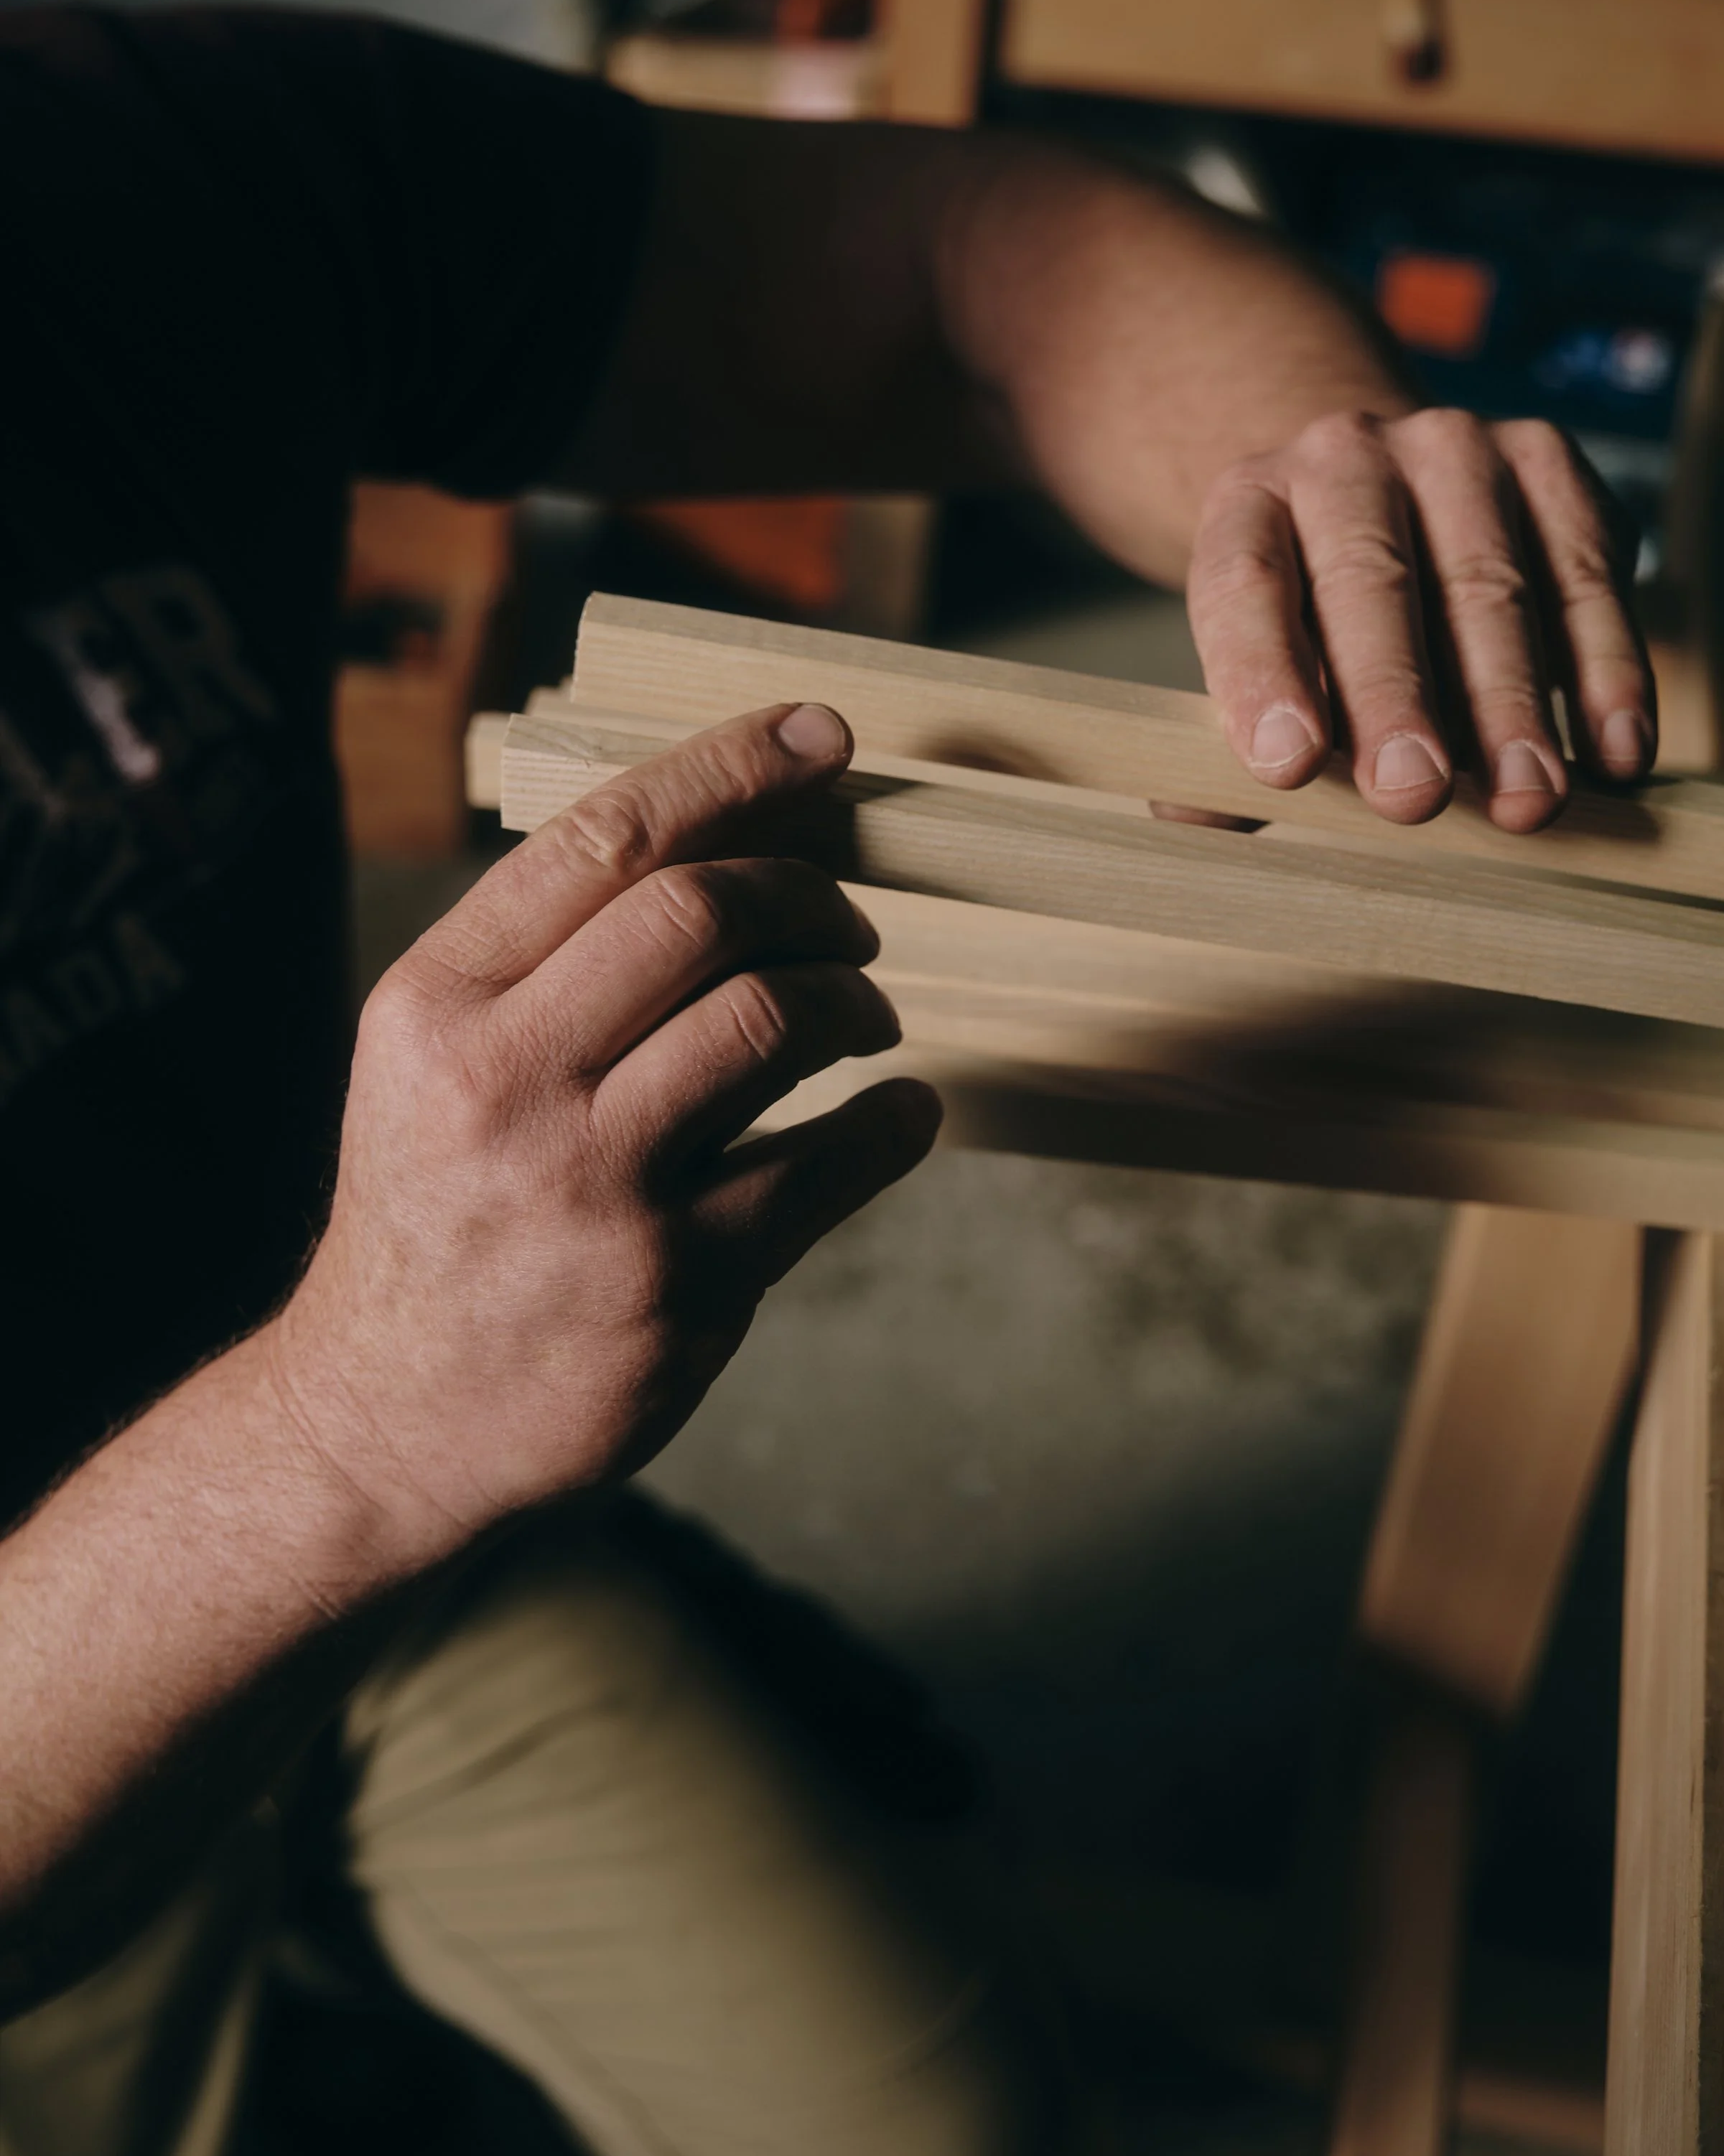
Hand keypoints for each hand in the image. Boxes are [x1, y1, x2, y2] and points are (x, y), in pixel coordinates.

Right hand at [266, 703, 937, 1568]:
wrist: (390, 1418)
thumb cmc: (438, 1213)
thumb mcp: (434, 1061)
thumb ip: (545, 957)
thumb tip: (722, 837)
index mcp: (437, 1007)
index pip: (604, 841)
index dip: (731, 769)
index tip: (824, 737)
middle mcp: (504, 1087)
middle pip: (700, 914)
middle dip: (807, 896)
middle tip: (848, 924)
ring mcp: (593, 1193)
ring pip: (771, 1024)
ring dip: (850, 1003)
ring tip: (861, 1021)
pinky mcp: (675, 1290)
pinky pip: (827, 1168)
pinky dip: (891, 1125)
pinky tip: (901, 1115)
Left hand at [1187, 407, 1655, 831]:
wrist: (1385, 492)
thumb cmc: (1310, 618)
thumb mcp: (1250, 664)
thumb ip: (1219, 754)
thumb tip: (1192, 829)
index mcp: (1245, 506)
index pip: (1244, 588)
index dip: (1262, 675)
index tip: (1287, 766)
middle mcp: (1343, 457)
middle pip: (1371, 583)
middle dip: (1396, 701)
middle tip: (1413, 800)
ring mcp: (1454, 447)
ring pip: (1490, 584)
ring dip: (1515, 704)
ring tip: (1528, 801)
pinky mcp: (1549, 462)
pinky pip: (1587, 574)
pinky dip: (1607, 670)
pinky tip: (1615, 753)